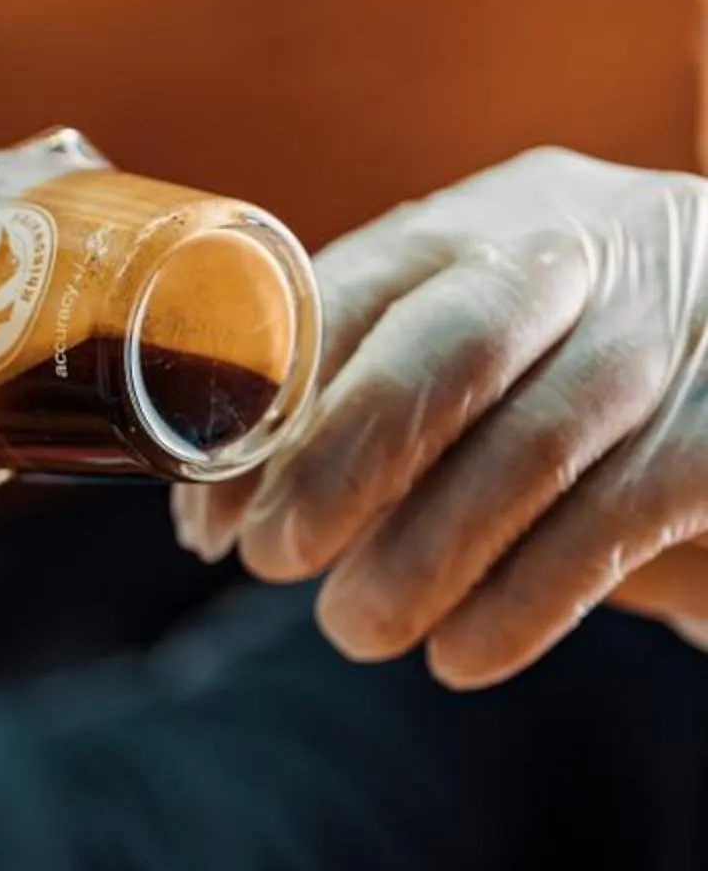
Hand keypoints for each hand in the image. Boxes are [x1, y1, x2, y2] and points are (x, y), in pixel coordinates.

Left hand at [174, 148, 707, 683]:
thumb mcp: (481, 365)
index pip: (359, 285)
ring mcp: (684, 332)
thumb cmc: (583, 407)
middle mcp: (599, 247)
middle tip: (272, 561)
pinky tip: (461, 656)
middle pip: (452, 346)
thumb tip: (209, 515)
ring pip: (531, 446)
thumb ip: (361, 406)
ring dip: (420, 557)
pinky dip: (518, 603)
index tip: (211, 516)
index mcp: (503, 215)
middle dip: (340, 467)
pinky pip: (611, 526)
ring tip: (357, 627)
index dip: (267, 411)